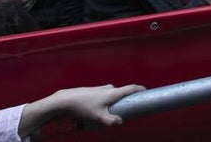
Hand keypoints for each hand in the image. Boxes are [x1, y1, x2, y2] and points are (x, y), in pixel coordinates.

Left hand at [20, 84, 144, 135]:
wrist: (65, 100)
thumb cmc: (83, 108)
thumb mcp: (98, 117)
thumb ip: (111, 121)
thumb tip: (120, 122)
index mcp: (112, 93)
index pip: (130, 88)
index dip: (139, 89)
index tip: (145, 90)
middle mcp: (107, 88)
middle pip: (120, 92)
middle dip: (123, 99)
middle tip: (125, 107)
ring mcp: (99, 89)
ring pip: (110, 94)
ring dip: (112, 100)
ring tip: (107, 111)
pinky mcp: (91, 91)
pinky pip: (102, 95)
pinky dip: (104, 100)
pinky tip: (95, 109)